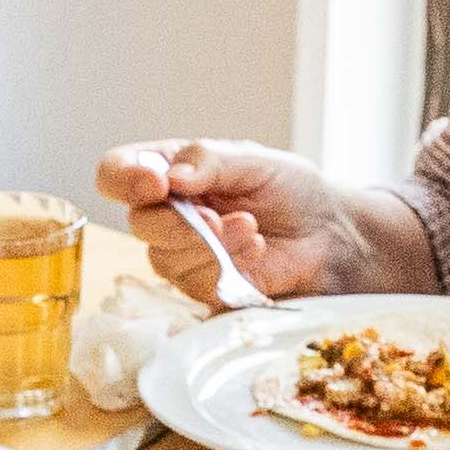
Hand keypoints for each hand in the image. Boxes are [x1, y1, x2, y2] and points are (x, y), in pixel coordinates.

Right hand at [88, 140, 368, 302]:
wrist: (332, 235)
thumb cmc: (293, 190)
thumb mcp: (255, 161)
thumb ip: (210, 162)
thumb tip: (170, 177)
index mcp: (170, 172)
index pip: (117, 173)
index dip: (125, 180)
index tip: (157, 185)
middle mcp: (168, 214)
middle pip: (139, 223)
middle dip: (177, 223)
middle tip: (215, 218)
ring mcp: (183, 255)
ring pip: (164, 258)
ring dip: (210, 244)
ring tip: (252, 228)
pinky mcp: (204, 288)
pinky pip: (195, 283)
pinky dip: (228, 265)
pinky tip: (257, 251)